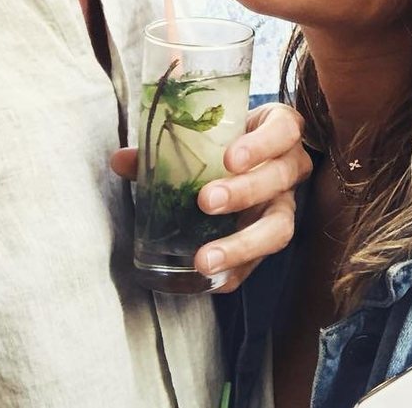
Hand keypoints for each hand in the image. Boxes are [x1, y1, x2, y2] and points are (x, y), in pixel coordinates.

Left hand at [111, 102, 311, 291]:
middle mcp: (291, 167)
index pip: (285, 130)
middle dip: (244, 192)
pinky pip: (261, 260)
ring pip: (279, 226)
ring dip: (242, 243)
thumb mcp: (208, 132)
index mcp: (280, 130)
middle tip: (205, 201)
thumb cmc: (227, 139)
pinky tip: (210, 281)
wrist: (250, 157)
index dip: (261, 145)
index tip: (229, 158)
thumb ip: (167, 145)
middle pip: (280, 178)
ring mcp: (286, 204)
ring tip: (205, 259)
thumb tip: (120, 159)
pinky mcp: (272, 236)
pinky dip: (236, 271)